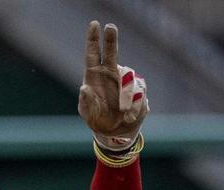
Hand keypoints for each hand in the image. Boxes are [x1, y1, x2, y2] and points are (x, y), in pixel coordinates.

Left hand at [78, 21, 147, 150]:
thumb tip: (84, 87)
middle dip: (110, 39)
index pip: (93, 54)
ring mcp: (125, 80)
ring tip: (123, 112)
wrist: (114, 132)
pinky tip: (129, 115)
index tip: (94, 24)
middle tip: (110, 27)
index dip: (93, 39)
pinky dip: (134, 106)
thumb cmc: (97, 118)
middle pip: (112, 52)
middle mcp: (110, 73)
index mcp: (94, 76)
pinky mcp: (138, 90)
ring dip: (126, 97)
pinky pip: (140, 94)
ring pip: (129, 79)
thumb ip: (86, 101)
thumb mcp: (88, 112)